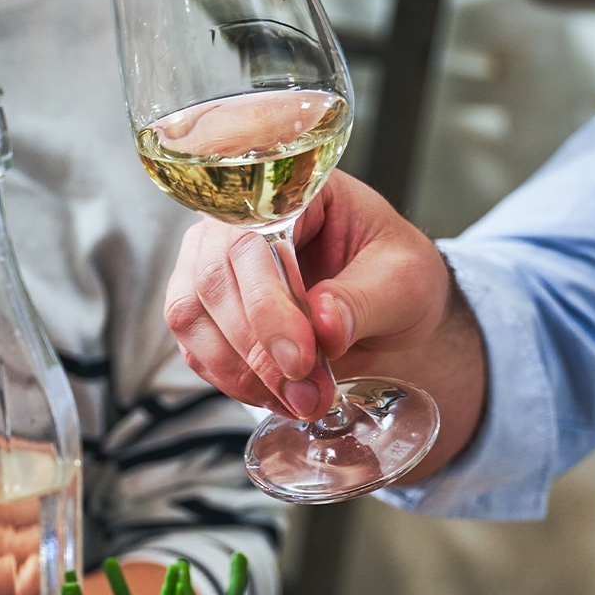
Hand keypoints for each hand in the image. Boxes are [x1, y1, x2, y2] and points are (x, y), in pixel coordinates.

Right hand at [164, 171, 455, 421]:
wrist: (387, 308)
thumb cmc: (396, 276)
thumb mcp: (403, 281)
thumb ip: (364, 299)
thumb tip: (323, 325)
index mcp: (290, 192)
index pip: (255, 239)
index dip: (269, 304)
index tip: (303, 357)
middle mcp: (238, 221)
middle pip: (214, 279)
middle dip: (258, 349)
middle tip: (307, 393)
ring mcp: (211, 262)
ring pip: (191, 316)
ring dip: (241, 372)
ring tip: (299, 401)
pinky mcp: (204, 311)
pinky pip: (196, 349)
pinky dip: (234, 383)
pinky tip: (277, 396)